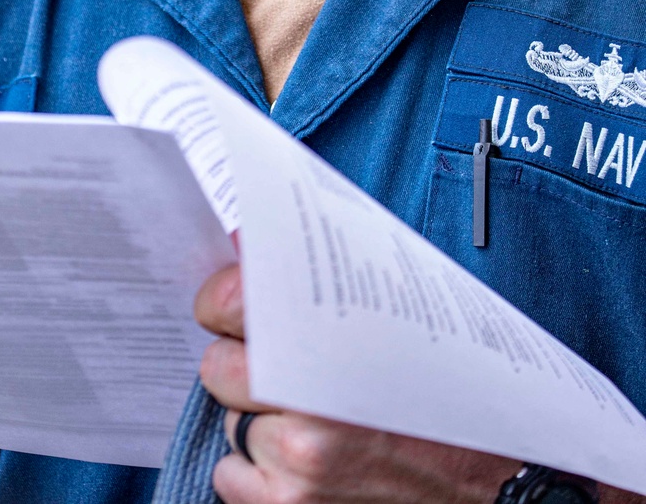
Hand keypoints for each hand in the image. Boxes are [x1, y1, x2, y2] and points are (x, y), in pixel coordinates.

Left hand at [196, 263, 519, 502]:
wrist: (504, 486)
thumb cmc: (453, 393)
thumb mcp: (395, 313)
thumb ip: (316, 276)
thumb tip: (245, 241)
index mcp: (331, 337)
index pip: (225, 303)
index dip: (226, 301)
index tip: (233, 305)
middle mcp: (308, 402)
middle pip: (218, 367)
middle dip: (242, 365)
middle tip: (283, 370)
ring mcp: (299, 463)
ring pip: (228, 423)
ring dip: (258, 421)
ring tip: (314, 419)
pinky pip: (231, 478)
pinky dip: (258, 473)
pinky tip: (308, 463)